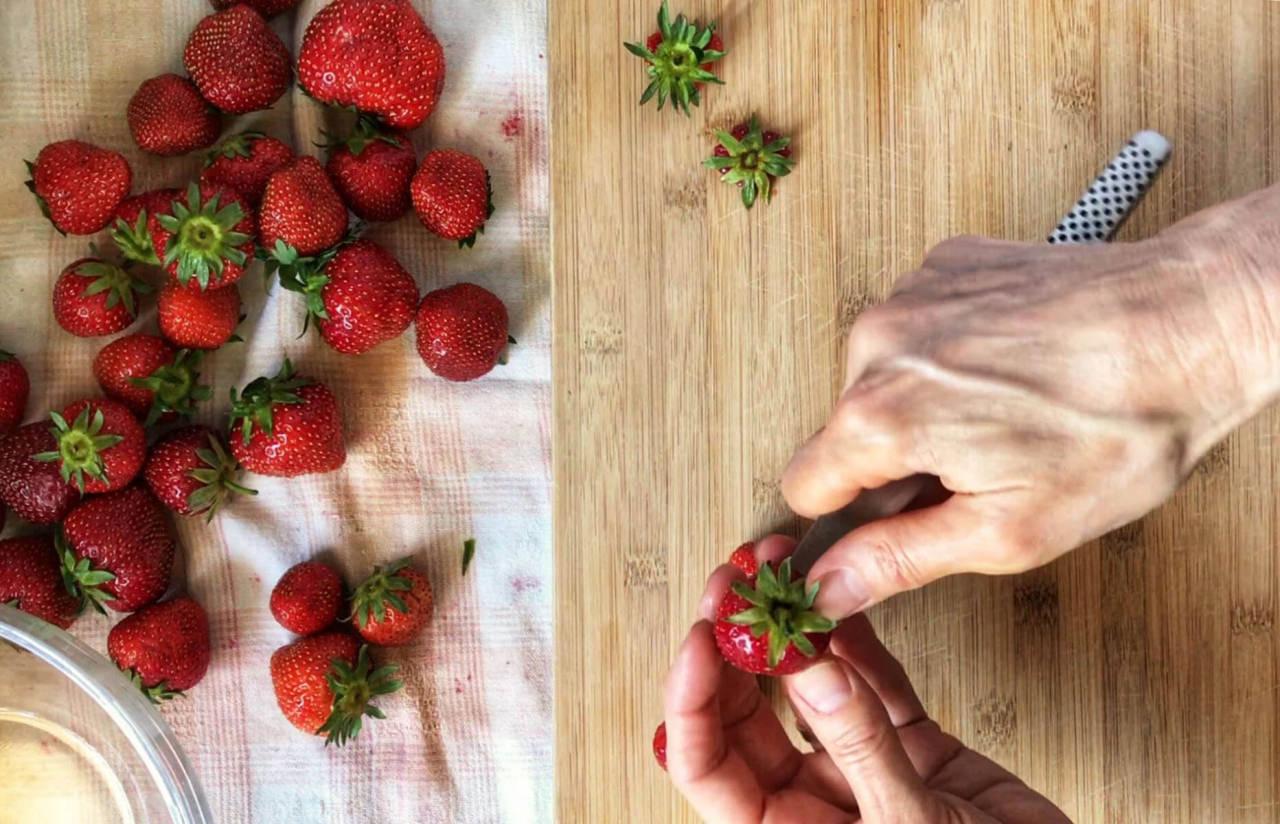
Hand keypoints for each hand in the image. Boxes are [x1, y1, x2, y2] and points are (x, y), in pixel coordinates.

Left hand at [663, 536, 1070, 822]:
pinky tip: (841, 604)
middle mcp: (812, 803)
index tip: (704, 637)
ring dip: (791, 634)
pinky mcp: (914, 752)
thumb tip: (809, 667)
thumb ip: (861, 744)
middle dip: (734, 645)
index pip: (706, 764)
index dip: (691, 701)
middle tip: (737, 586)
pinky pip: (875, 687)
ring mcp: (861, 770)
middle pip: (745, 716)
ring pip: (805, 692)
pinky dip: (859, 646)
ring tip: (779, 577)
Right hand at [782, 188, 1279, 616]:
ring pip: (881, 377)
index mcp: (882, 415)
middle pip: (846, 429)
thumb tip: (832, 585)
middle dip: (898, 457)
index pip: (803, 485)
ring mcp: (910, 293)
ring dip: (925, 402)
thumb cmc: (1119, 424)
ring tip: (1005, 409)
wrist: (1191, 320)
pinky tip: (1008, 366)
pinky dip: (950, 354)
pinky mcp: (944, 264)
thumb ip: (900, 560)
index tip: (889, 520)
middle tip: (978, 465)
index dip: (848, 517)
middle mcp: (879, 343)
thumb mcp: (1009, 528)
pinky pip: (916, 328)